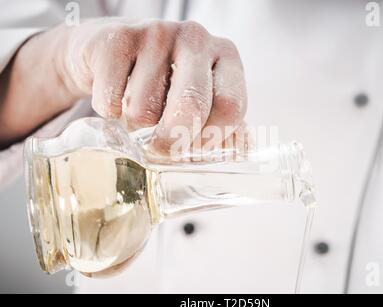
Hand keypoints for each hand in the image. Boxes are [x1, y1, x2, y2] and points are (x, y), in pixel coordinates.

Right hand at [0, 18, 246, 151]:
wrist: (111, 51)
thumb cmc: (164, 84)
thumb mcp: (200, 99)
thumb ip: (217, 125)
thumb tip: (230, 154)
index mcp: (225, 56)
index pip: (230, 107)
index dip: (210, 138)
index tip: (193, 148)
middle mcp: (195, 39)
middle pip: (191, 106)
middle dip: (172, 141)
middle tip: (160, 147)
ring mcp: (155, 33)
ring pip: (144, 110)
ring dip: (136, 125)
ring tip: (137, 109)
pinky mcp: (115, 38)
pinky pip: (111, 101)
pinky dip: (108, 112)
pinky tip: (115, 97)